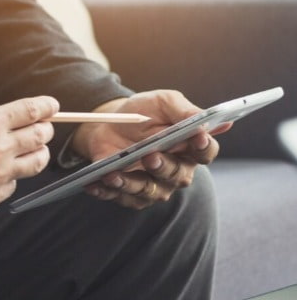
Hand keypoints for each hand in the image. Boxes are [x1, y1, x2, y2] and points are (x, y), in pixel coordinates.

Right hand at [0, 96, 57, 216]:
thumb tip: (5, 120)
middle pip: (41, 135)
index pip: (32, 110)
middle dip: (44, 129)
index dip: (46, 106)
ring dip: (37, 153)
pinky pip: (13, 184)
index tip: (52, 106)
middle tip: (42, 128)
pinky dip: (10, 177)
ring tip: (31, 150)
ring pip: (36, 162)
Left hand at [71, 90, 226, 208]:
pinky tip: (93, 184)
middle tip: (150, 156)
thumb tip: (204, 120)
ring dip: (130, 184)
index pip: (205, 152)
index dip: (203, 147)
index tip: (198, 138)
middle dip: (163, 167)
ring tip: (113, 174)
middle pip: (177, 176)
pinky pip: (119, 197)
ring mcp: (153, 186)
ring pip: (147, 191)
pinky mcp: (130, 194)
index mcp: (189, 148)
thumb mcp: (163, 102)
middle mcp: (176, 171)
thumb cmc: (143, 112)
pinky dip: (105, 191)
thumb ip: (183, 110)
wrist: (110, 123)